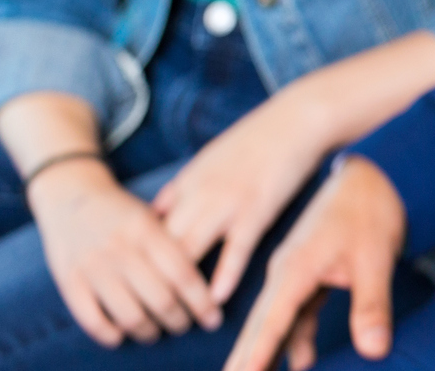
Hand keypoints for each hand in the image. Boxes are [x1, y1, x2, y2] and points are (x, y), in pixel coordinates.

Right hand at [29, 156, 221, 345]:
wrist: (70, 194)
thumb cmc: (122, 210)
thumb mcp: (150, 216)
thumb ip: (173, 243)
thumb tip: (204, 278)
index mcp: (146, 230)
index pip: (182, 274)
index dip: (201, 301)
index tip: (213, 317)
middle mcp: (121, 249)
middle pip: (160, 299)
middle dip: (178, 320)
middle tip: (185, 326)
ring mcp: (93, 266)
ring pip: (129, 315)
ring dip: (148, 331)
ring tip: (156, 333)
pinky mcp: (69, 280)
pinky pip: (91, 319)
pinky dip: (109, 334)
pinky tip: (121, 335)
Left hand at [153, 87, 333, 305]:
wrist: (297, 118)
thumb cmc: (259, 135)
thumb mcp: (210, 155)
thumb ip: (185, 185)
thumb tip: (160, 209)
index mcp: (187, 181)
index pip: (147, 227)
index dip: (138, 256)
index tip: (137, 279)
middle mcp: (198, 195)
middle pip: (160, 245)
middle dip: (151, 278)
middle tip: (151, 307)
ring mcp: (226, 204)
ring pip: (189, 252)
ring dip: (182, 287)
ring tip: (179, 315)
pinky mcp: (256, 210)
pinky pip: (234, 250)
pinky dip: (224, 276)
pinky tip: (218, 298)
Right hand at [225, 156, 404, 370]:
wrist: (375, 172)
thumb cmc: (372, 210)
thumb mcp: (376, 259)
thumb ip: (372, 306)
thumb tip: (374, 351)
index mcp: (295, 269)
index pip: (270, 323)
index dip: (256, 356)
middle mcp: (286, 273)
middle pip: (258, 326)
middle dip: (242, 360)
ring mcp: (296, 273)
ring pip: (274, 322)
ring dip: (265, 353)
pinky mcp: (310, 274)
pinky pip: (295, 314)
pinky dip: (293, 338)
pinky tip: (300, 361)